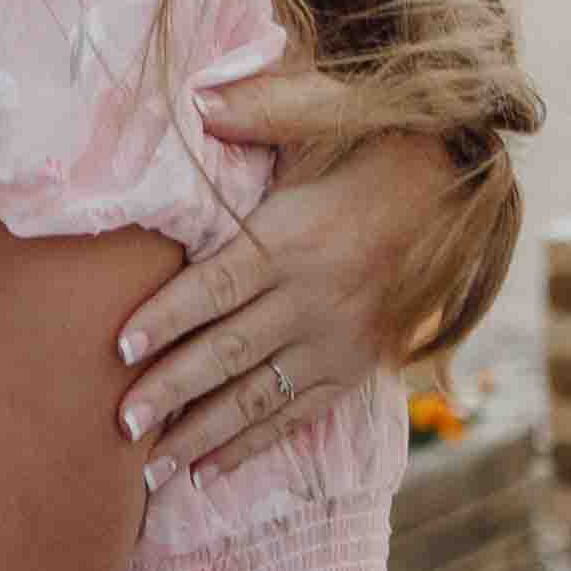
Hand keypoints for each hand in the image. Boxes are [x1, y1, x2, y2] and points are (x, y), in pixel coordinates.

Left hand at [120, 72, 438, 477]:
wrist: (452, 193)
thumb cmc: (366, 151)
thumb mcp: (319, 122)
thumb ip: (258, 114)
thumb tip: (199, 101)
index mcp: (292, 239)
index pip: (215, 286)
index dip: (165, 317)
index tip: (118, 346)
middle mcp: (313, 298)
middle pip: (228, 351)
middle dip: (170, 390)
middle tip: (118, 425)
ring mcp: (337, 340)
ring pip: (258, 395)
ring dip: (202, 433)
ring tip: (149, 469)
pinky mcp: (356, 367)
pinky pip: (297, 413)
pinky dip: (253, 444)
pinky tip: (210, 468)